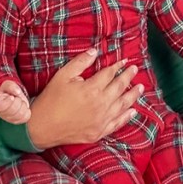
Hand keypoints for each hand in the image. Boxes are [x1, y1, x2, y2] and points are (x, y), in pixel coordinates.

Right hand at [0, 80, 30, 123]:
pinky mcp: (16, 121)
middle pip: (14, 110)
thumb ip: (11, 86)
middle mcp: (1, 114)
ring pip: (20, 115)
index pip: (4, 106)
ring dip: (23, 106)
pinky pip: (25, 118)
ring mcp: (8, 119)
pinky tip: (23, 108)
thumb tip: (17, 92)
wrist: (12, 97)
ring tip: (20, 103)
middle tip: (17, 98)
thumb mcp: (8, 84)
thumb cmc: (8, 91)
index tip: (11, 97)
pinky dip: (27, 111)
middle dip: (19, 101)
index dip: (11, 100)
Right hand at [27, 49, 142, 148]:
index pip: (109, 74)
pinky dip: (127, 117)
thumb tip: (94, 51)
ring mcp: (101, 120)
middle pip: (119, 88)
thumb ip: (80, 63)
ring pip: (122, 105)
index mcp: (92, 89)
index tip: (125, 61)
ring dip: (133, 95)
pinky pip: (117, 123)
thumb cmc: (50, 100)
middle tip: (135, 69)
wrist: (41, 127)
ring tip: (141, 87)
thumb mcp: (62, 76)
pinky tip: (133, 111)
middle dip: (128, 77)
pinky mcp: (99, 132)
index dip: (117, 66)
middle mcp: (100, 104)